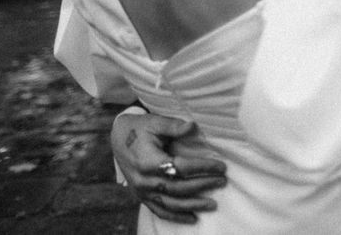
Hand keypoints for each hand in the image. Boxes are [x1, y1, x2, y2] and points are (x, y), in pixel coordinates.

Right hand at [110, 112, 226, 223]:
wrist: (117, 139)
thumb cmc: (140, 128)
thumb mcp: (155, 121)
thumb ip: (173, 125)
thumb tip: (192, 126)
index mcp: (148, 161)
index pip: (180, 168)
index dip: (201, 168)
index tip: (220, 166)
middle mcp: (144, 180)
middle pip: (178, 188)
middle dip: (202, 186)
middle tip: (222, 181)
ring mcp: (142, 191)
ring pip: (170, 204)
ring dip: (193, 205)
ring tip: (213, 204)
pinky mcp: (141, 196)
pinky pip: (159, 211)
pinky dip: (176, 216)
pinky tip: (192, 218)